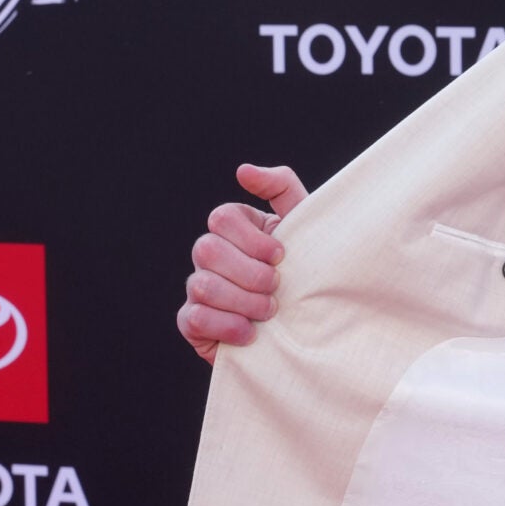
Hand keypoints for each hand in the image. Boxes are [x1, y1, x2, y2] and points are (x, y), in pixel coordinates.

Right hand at [178, 164, 307, 364]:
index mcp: (235, 229)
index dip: (252, 239)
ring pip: (203, 285)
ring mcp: (198, 287)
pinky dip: (228, 327)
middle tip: (277, 287)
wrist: (310, 326)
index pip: (222, 217)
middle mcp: (211, 255)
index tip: (282, 255)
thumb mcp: (305, 226)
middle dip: (250, 273)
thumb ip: (281, 188)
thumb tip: (243, 171)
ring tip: (270, 312)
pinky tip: (252, 334)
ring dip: (244, 302)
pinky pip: (195, 318)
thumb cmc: (309, 272)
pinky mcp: (193, 322)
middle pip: (207, 249)